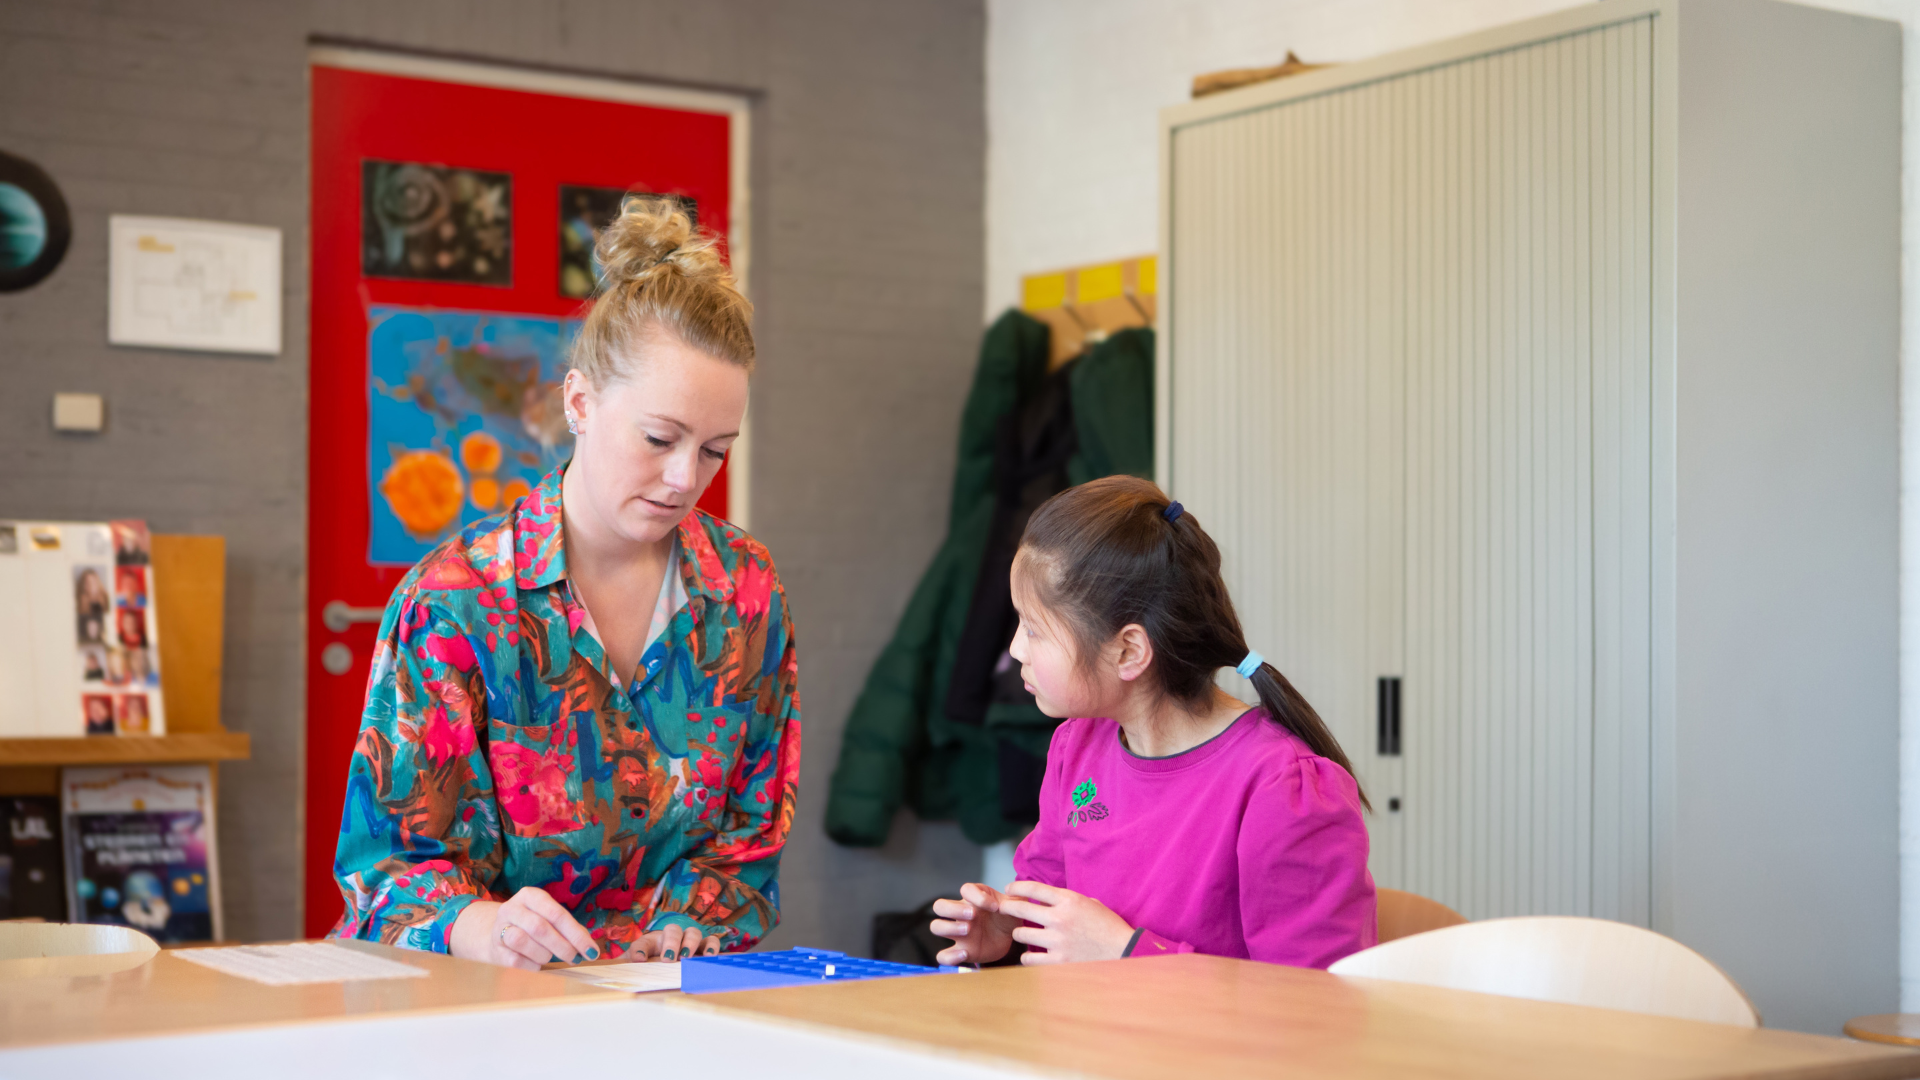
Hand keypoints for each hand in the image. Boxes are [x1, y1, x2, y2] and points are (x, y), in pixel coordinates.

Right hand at [449, 886, 598, 969]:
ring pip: (523, 941)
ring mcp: (500, 928)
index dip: (576, 934)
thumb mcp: (548, 918)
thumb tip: (589, 948)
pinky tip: (536, 964)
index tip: (591, 950)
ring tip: (550, 957)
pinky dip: (531, 965)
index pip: (557, 913)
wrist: (495, 935)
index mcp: (530, 896)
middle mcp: (512, 908)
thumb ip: (568, 929)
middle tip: (575, 958)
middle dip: (563, 946)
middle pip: (540, 928)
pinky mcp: (495, 949)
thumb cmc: (531, 926)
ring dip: (544, 954)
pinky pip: (515, 960)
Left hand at [632, 923, 725, 961]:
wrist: (669, 964)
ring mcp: (689, 940)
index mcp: (651, 941)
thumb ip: (624, 967)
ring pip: (693, 933)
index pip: (642, 942)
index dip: (639, 950)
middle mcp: (671, 937)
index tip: (638, 961)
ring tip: (687, 958)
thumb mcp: (636, 966)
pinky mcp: (704, 947)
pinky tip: (709, 957)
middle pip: (673, 930)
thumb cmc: (651, 965)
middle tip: (668, 959)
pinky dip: (712, 947)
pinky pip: (711, 942)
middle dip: (671, 943)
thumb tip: (604, 972)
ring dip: (690, 944)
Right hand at [930, 882, 1021, 965]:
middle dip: (953, 909)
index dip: (977, 896)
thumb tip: (1020, 892)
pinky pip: (943, 955)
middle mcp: (961, 913)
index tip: (995, 906)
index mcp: (974, 898)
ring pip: (936, 926)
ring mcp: (958, 933)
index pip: (966, 889)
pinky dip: (949, 957)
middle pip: (940, 905)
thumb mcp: (1014, 905)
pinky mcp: (960, 950)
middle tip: (972, 916)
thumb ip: (1018, 898)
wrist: (1008, 938)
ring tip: (967, 931)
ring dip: (948, 928)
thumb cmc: (1007, 916)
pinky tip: (965, 954)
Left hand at [998, 880, 1132, 963]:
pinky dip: (1028, 956)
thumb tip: (1049, 898)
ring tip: (1023, 934)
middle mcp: (1060, 918)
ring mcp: (1057, 940)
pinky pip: (1029, 958)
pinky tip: (1031, 955)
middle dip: (1008, 907)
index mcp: (1069, 901)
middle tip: (1003, 908)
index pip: (1034, 888)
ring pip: (1021, 933)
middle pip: (1020, 909)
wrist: (1124, 951)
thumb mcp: (1091, 904)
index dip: (1017, 886)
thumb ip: (1069, 901)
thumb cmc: (1109, 927)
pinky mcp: (1058, 961)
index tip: (1009, 888)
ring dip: (1020, 933)